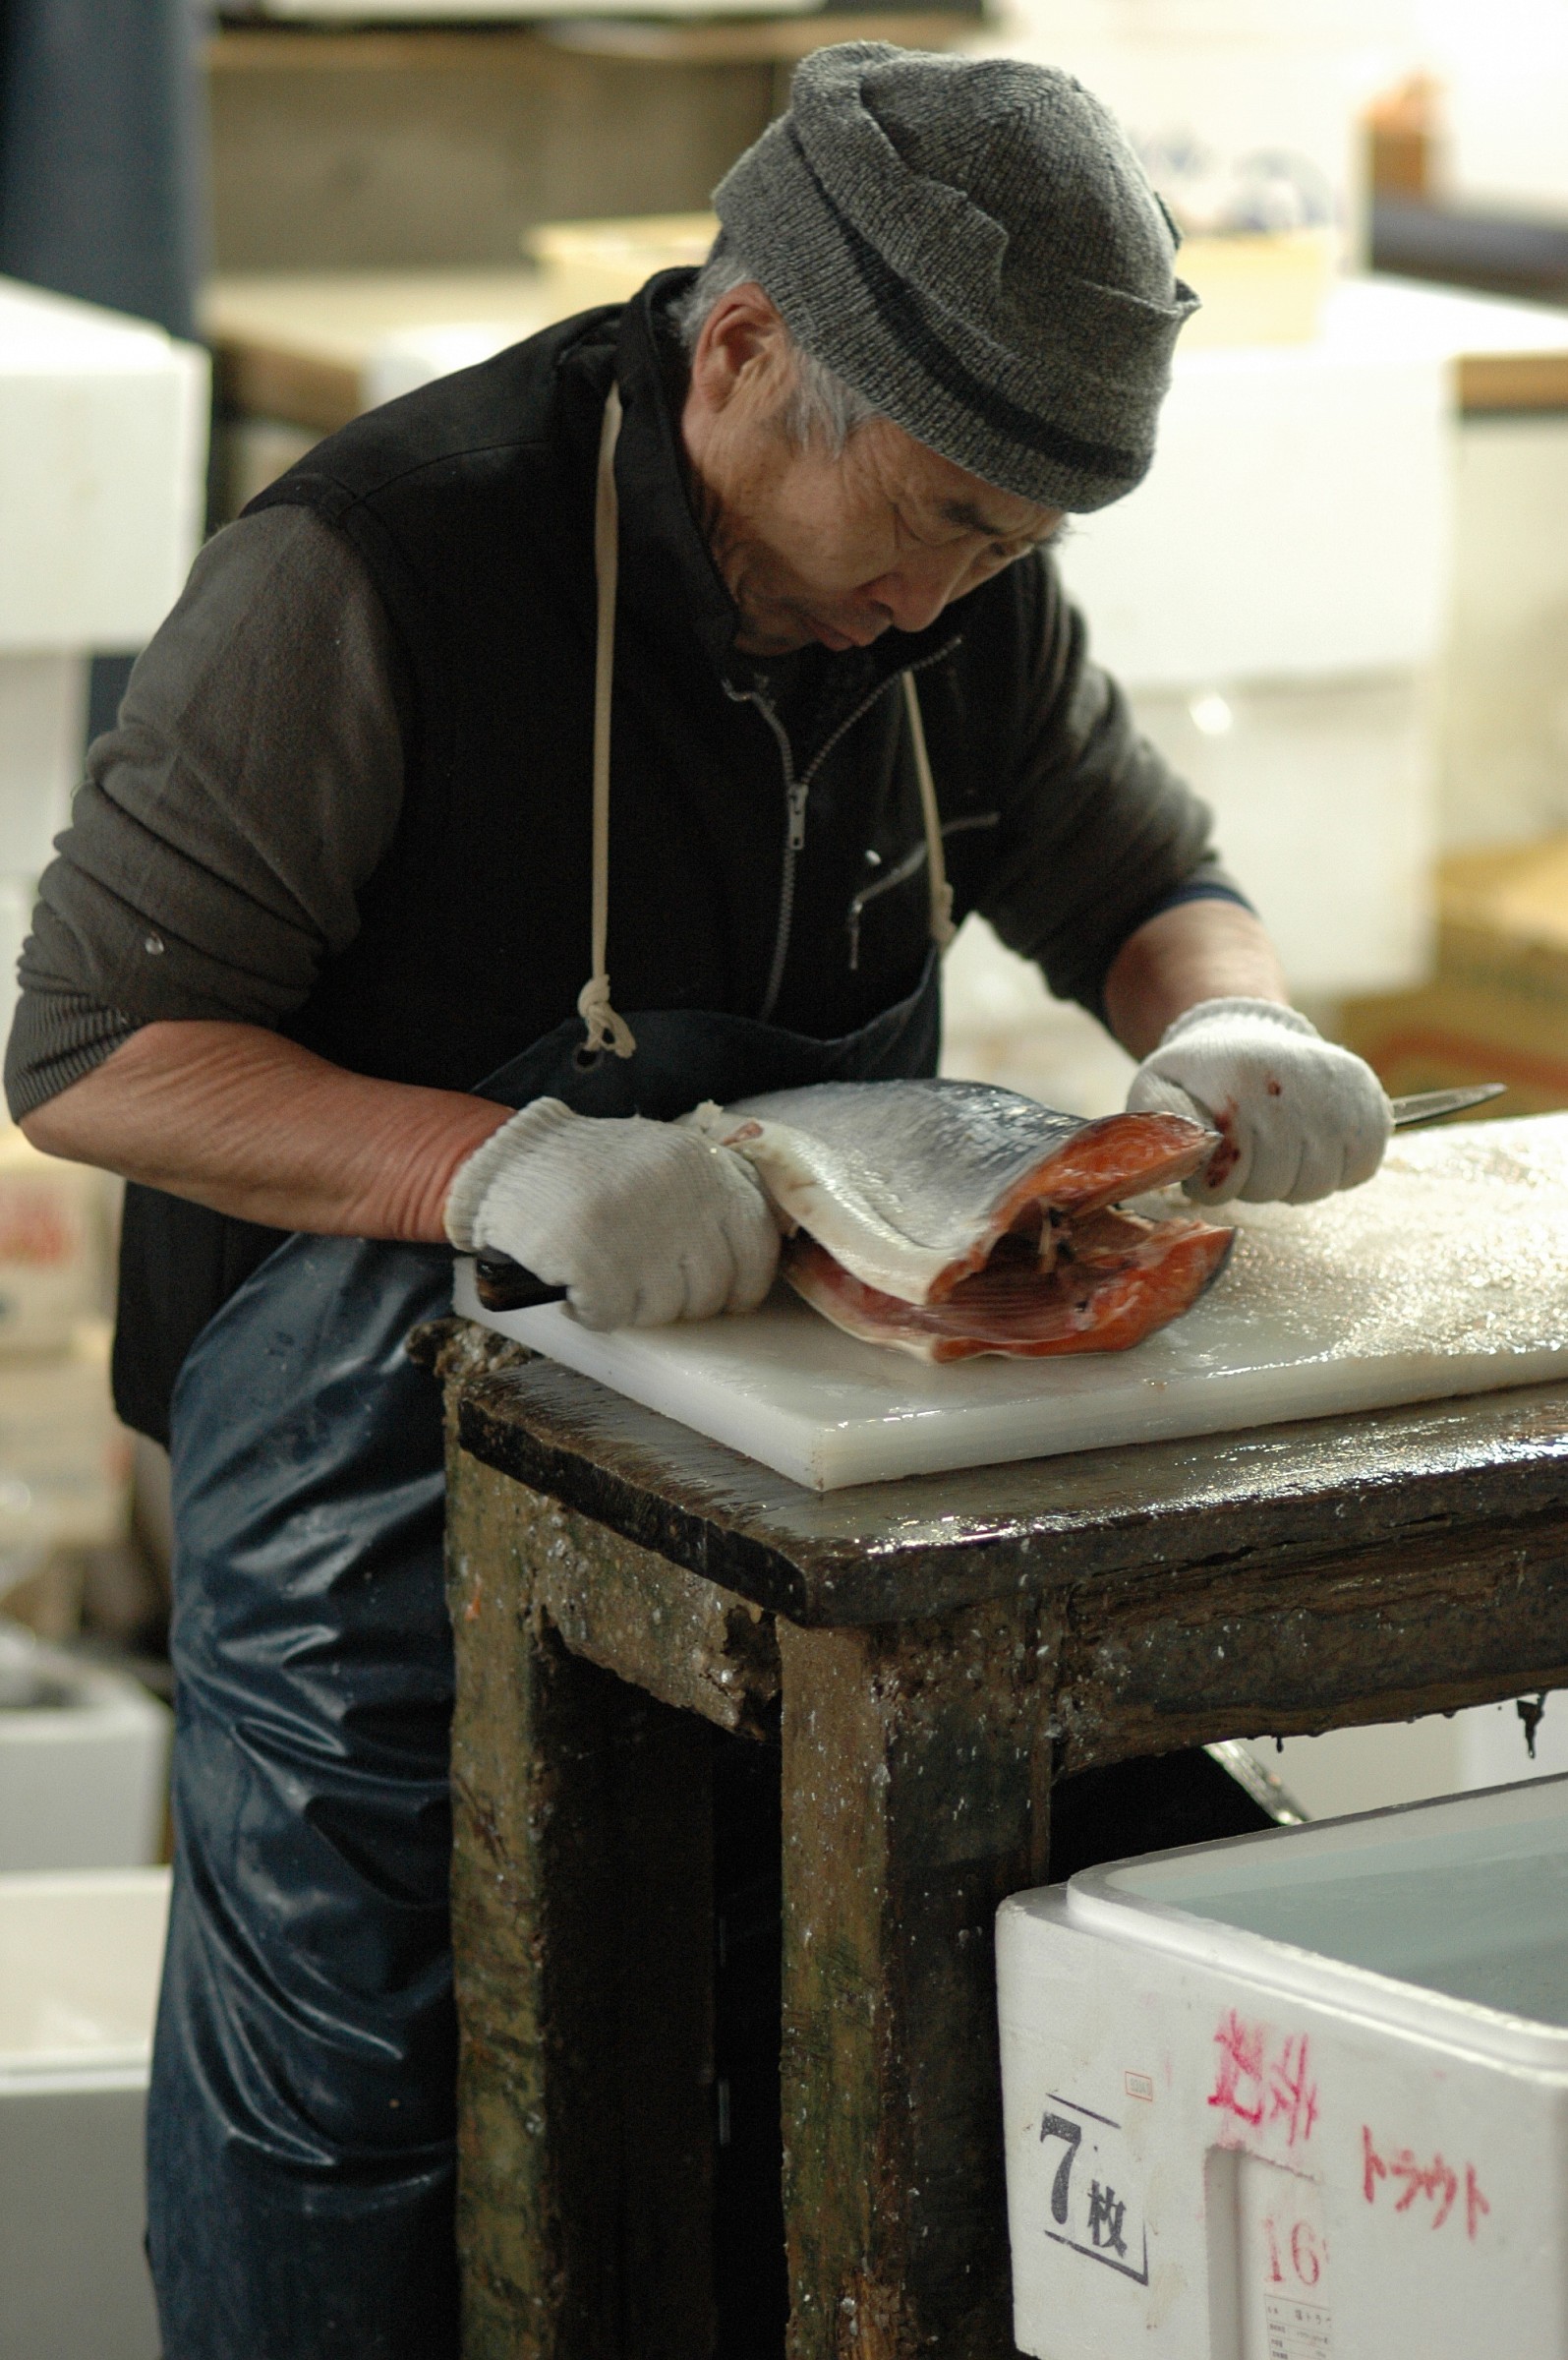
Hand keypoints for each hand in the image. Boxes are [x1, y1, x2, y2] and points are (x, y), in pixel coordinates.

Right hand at [444, 1097, 780, 1328]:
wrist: (511, 1158)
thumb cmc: (590, 1168)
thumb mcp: (664, 1158)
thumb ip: (710, 1194)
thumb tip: (750, 1258)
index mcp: (703, 1165)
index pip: (758, 1243)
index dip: (746, 1283)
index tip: (730, 1298)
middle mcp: (680, 1194)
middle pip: (712, 1289)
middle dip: (681, 1303)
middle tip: (646, 1288)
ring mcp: (638, 1227)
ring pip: (665, 1309)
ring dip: (634, 1307)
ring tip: (607, 1278)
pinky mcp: (593, 1258)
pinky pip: (613, 1315)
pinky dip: (593, 1312)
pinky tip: (577, 1288)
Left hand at [1125, 998, 1390, 1205]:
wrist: (1247, 1032)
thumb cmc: (1199, 1076)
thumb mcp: (1157, 1090)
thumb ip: (1156, 1130)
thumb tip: (1180, 1162)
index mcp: (1236, 1083)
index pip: (1227, 1176)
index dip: (1215, 1182)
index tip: (1212, 1161)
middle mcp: (1292, 1084)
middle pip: (1275, 1185)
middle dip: (1253, 1182)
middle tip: (1246, 1153)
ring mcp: (1337, 1090)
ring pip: (1319, 1184)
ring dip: (1294, 1179)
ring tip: (1278, 1147)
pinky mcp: (1369, 1098)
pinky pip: (1360, 1168)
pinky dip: (1337, 1168)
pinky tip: (1313, 1144)